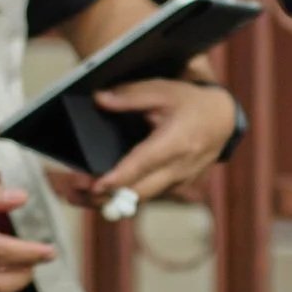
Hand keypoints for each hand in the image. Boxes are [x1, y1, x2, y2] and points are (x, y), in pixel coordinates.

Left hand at [83, 79, 237, 204]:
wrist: (222, 121)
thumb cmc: (189, 103)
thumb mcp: (162, 90)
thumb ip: (129, 96)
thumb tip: (98, 99)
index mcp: (178, 143)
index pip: (144, 164)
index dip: (118, 178)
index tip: (95, 185)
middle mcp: (179, 169)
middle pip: (138, 192)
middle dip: (102, 194)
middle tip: (70, 188)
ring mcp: (178, 184)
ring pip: (137, 201)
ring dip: (104, 200)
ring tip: (69, 193)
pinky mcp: (174, 191)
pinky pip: (143, 199)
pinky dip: (117, 198)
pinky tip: (90, 193)